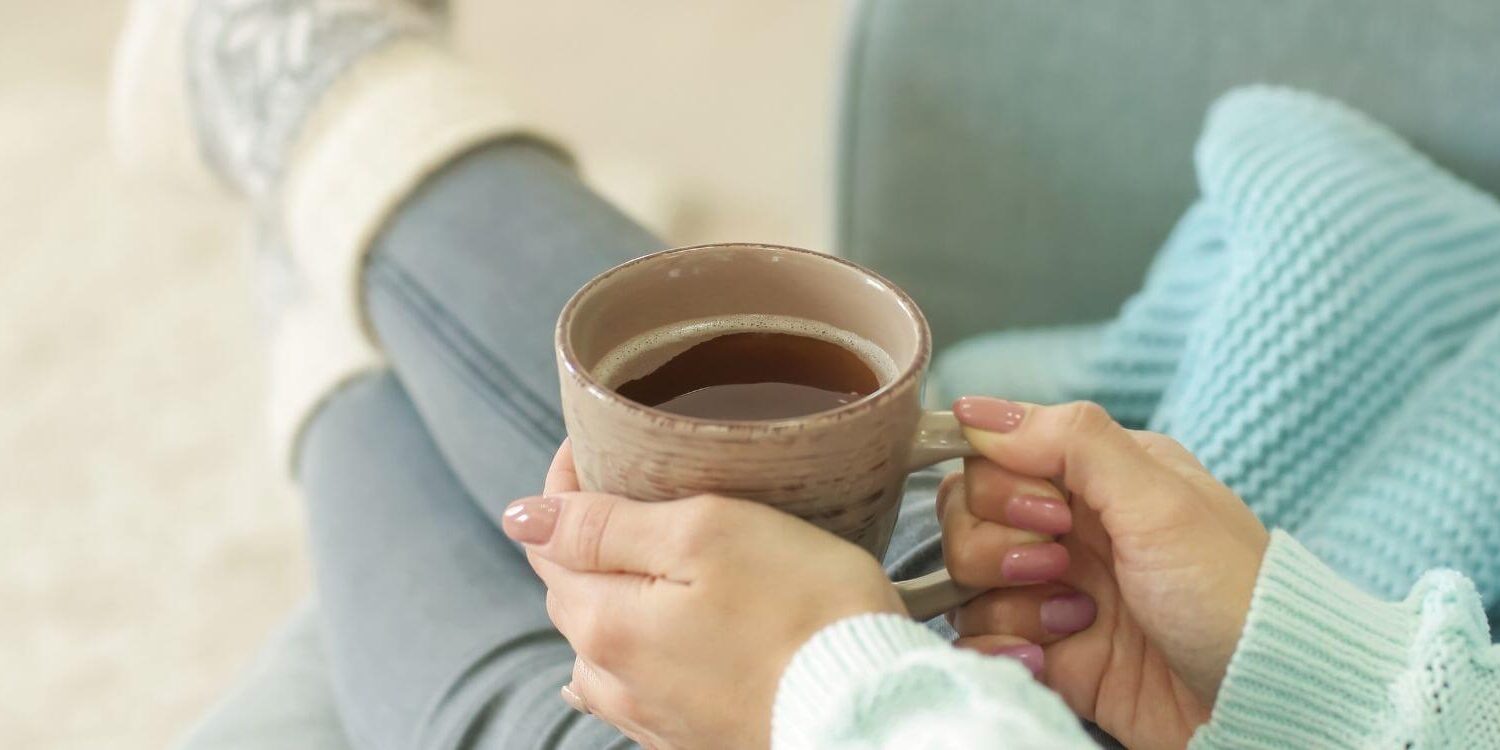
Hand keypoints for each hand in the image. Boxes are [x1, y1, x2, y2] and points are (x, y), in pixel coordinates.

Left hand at [502, 442, 905, 749]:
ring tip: (664, 552)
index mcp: (602, 622)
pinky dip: (645, 644)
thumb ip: (604, 525)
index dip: (568, 480)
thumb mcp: (705, 536)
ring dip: (619, 591)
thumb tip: (520, 516)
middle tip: (640, 482)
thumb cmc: (802, 612)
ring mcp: (651, 715)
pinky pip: (642, 681)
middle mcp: (611, 678)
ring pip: (605, 637)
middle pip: (573, 587)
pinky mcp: (692, 735)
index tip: (601, 438)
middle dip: (591, 533)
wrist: (871, 710)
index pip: (549, 537)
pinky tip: (662, 636)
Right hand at [943, 398, 1269, 749]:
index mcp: (1098, 476)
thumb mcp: (1161, 499)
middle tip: (1060, 568)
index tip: (1052, 513)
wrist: (1265, 701)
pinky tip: (1047, 658)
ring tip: (1073, 619)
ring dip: (1006, 601)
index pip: (995, 455)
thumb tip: (977, 411)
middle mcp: (1071, 527)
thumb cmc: (1233, 594)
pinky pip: (979, 640)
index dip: (1002, 484)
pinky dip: (999, 650)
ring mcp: (1056, 592)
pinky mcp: (1051, 652)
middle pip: (967, 514)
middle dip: (997, 545)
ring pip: (966, 579)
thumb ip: (1072, 441)